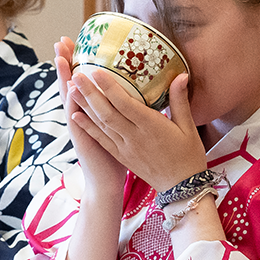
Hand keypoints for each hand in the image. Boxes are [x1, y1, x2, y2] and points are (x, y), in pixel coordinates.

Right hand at [54, 37, 125, 198]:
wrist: (107, 183)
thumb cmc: (118, 157)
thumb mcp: (124, 129)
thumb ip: (130, 107)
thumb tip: (151, 86)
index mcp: (93, 112)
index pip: (85, 81)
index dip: (79, 61)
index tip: (77, 40)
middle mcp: (82, 116)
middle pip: (72, 83)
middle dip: (67, 62)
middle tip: (61, 40)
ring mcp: (79, 127)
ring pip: (71, 97)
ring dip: (65, 78)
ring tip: (61, 57)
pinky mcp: (82, 139)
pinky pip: (76, 119)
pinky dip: (72, 105)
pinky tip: (70, 90)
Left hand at [65, 53, 205, 192]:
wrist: (180, 188)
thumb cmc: (188, 155)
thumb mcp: (188, 127)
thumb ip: (180, 100)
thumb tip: (181, 74)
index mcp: (151, 127)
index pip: (126, 104)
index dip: (110, 88)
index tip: (97, 71)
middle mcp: (134, 137)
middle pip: (107, 113)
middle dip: (90, 93)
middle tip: (76, 75)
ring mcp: (124, 147)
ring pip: (100, 124)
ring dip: (84, 106)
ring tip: (71, 89)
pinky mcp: (120, 155)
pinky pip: (100, 139)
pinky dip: (87, 126)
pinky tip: (75, 115)